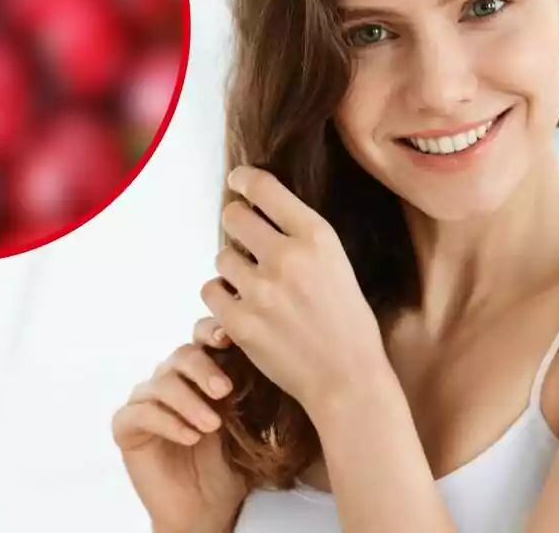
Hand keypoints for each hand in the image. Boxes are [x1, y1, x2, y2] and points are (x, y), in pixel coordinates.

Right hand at [112, 318, 248, 532]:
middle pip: (181, 356)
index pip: (200, 338)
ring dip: (189, 402)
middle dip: (203, 369)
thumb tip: (262, 352)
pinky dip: (168, 422)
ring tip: (212, 424)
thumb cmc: (229, 462)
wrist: (209, 508)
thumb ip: (246, 385)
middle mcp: (169, 379)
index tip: (228, 339)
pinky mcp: (126, 427)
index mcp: (198, 371)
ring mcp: (145, 401)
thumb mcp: (246, 420)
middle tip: (225, 391)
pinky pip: (141, 414)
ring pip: (162, 384)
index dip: (211, 332)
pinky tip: (190, 436)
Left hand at [200, 165, 389, 416]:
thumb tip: (259, 209)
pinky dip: (222, 299)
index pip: (264, 188)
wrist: (348, 379)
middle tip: (246, 243)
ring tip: (255, 288)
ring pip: (221, 258)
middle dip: (237, 227)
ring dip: (232, 270)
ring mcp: (261, 290)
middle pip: (233, 216)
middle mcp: (287, 257)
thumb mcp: (336, 262)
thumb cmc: (346, 320)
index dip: (244, 180)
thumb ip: (300, 236)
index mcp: (316, 237)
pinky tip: (242, 308)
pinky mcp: (240, 322)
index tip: (237, 181)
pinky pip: (211, 291)